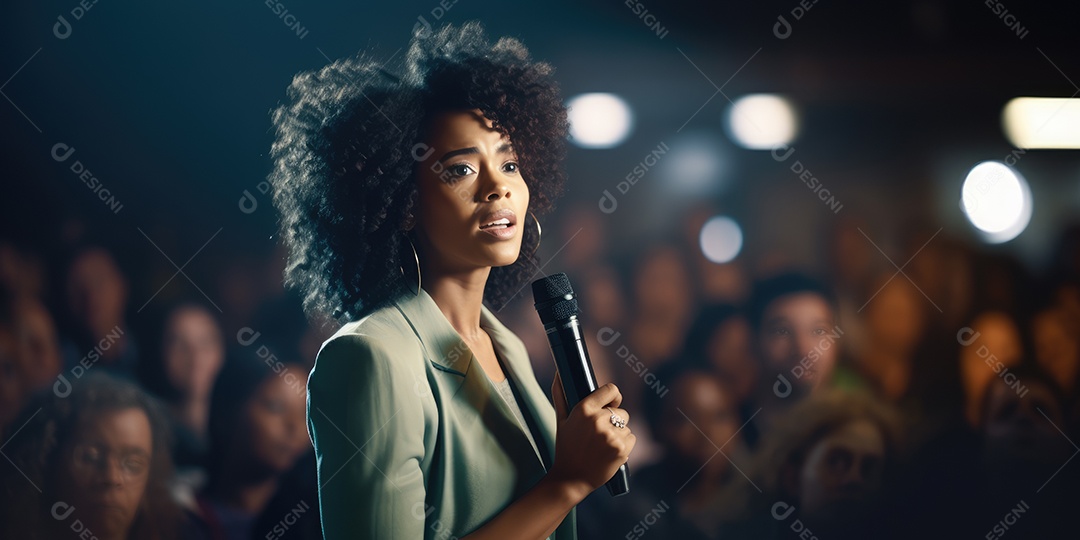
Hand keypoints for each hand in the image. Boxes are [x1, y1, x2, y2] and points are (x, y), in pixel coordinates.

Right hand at [547, 377, 635, 500]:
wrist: (570, 478)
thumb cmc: (566, 447)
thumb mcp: (561, 420)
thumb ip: (560, 394)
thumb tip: (559, 373)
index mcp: (584, 409)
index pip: (611, 390)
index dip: (613, 396)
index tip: (611, 402)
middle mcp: (598, 420)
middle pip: (621, 411)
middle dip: (614, 421)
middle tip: (598, 435)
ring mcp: (611, 435)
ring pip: (626, 426)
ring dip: (618, 434)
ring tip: (602, 446)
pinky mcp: (621, 449)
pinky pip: (632, 438)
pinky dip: (624, 445)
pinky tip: (609, 453)